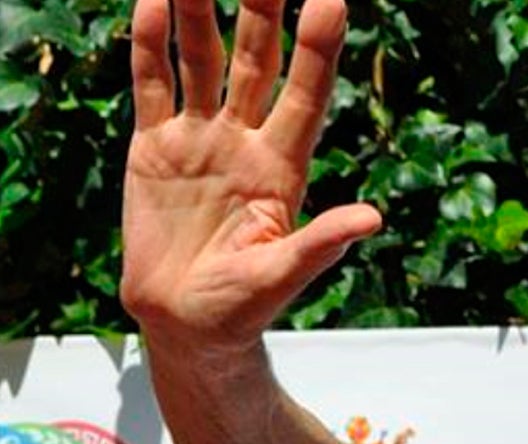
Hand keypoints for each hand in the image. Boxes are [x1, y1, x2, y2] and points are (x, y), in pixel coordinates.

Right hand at [119, 0, 380, 348]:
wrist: (186, 323)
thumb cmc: (243, 308)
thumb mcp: (284, 276)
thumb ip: (322, 244)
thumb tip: (373, 219)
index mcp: (285, 167)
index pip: (307, 93)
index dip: (319, 48)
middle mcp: (246, 141)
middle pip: (257, 61)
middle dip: (263, 10)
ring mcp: (200, 139)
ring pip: (202, 60)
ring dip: (200, 12)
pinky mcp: (155, 146)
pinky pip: (153, 84)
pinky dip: (149, 44)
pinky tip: (149, 3)